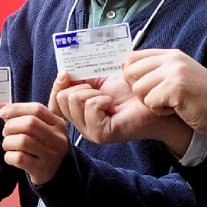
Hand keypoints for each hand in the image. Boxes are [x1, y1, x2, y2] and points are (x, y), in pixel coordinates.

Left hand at [0, 102, 69, 185]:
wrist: (55, 173)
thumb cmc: (42, 147)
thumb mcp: (41, 130)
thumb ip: (24, 118)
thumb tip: (4, 110)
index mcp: (58, 124)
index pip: (37, 109)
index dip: (17, 109)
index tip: (2, 113)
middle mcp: (58, 139)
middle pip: (30, 124)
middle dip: (11, 126)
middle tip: (6, 133)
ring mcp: (52, 156)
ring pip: (22, 141)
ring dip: (8, 142)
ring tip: (8, 145)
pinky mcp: (42, 170)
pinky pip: (19, 158)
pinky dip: (9, 156)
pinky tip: (11, 157)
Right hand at [53, 70, 192, 152]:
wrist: (152, 97)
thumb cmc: (130, 88)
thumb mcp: (99, 78)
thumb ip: (80, 76)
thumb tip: (63, 72)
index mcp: (78, 112)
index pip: (54, 102)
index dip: (58, 85)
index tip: (67, 73)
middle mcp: (81, 124)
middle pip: (62, 98)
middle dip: (81, 86)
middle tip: (100, 90)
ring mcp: (90, 131)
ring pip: (74, 101)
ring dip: (94, 92)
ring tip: (110, 98)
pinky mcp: (101, 133)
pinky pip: (90, 107)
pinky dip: (102, 99)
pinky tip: (114, 104)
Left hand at [123, 49, 206, 138]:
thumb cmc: (204, 99)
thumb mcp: (181, 76)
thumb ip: (159, 70)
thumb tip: (126, 69)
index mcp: (172, 55)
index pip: (133, 57)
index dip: (131, 75)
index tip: (145, 87)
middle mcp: (172, 59)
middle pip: (130, 72)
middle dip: (139, 90)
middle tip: (158, 98)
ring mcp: (174, 72)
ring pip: (138, 89)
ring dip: (150, 102)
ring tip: (170, 104)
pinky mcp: (175, 87)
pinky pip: (150, 102)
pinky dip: (160, 111)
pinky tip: (176, 109)